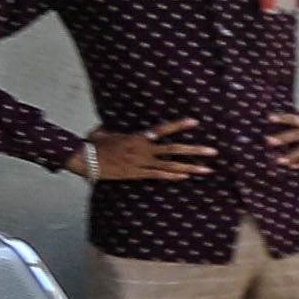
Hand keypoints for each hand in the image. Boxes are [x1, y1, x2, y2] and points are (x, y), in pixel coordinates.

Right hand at [81, 121, 208, 182]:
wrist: (85, 159)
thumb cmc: (94, 143)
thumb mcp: (106, 130)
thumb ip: (116, 127)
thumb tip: (114, 122)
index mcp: (137, 137)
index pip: (162, 129)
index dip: (179, 125)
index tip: (195, 121)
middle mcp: (143, 150)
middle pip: (174, 149)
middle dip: (195, 150)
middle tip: (213, 151)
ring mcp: (141, 163)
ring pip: (170, 165)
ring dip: (190, 167)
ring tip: (208, 169)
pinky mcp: (136, 174)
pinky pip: (158, 176)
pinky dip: (172, 176)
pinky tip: (186, 177)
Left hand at [267, 112, 298, 170]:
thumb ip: (294, 124)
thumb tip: (272, 124)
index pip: (292, 118)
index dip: (281, 118)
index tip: (269, 117)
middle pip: (295, 135)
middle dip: (282, 138)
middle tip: (268, 140)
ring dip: (290, 156)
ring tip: (278, 160)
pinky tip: (292, 166)